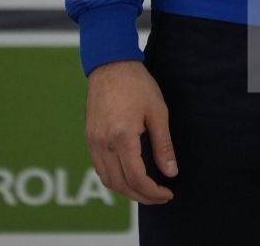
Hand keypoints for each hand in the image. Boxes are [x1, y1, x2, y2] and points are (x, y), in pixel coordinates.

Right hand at [85, 60, 177, 204]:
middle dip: (141, 196)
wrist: (111, 63)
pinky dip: (114, 178)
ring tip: (146, 188)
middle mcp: (103, 143)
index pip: (136, 178)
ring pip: (107, 180)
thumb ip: (163, 144)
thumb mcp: (158, 111)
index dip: (153, 192)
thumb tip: (171, 172)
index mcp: (122, 137)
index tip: (167, 193)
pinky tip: (128, 174)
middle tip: (159, 196)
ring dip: (126, 190)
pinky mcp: (89, 137)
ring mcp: (93, 141)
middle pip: (120, 185)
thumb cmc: (137, 84)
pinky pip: (100, 167)